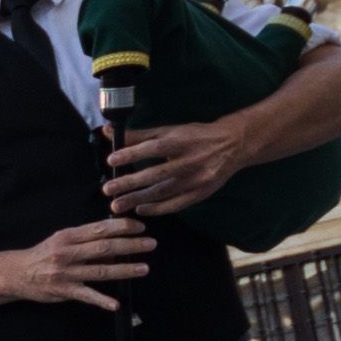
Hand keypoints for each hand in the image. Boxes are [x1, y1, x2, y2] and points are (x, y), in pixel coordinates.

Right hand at [9, 218, 152, 311]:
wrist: (17, 273)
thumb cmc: (43, 254)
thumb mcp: (62, 240)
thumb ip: (85, 240)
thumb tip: (113, 241)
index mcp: (69, 236)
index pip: (100, 229)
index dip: (122, 227)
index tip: (140, 226)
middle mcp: (68, 252)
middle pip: (104, 248)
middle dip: (130, 245)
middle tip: (150, 244)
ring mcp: (66, 273)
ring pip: (100, 271)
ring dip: (125, 270)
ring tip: (144, 268)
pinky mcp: (64, 290)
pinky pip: (86, 296)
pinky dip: (101, 300)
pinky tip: (115, 304)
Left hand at [103, 123, 246, 215]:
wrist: (232, 146)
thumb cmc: (195, 136)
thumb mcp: (170, 130)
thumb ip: (139, 134)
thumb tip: (108, 132)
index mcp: (181, 141)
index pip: (154, 148)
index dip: (132, 153)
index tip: (111, 160)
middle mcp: (190, 161)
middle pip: (156, 174)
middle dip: (130, 183)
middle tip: (108, 189)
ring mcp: (196, 180)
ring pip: (163, 192)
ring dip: (138, 200)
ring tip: (117, 205)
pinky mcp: (201, 193)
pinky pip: (176, 204)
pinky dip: (158, 209)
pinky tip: (141, 210)